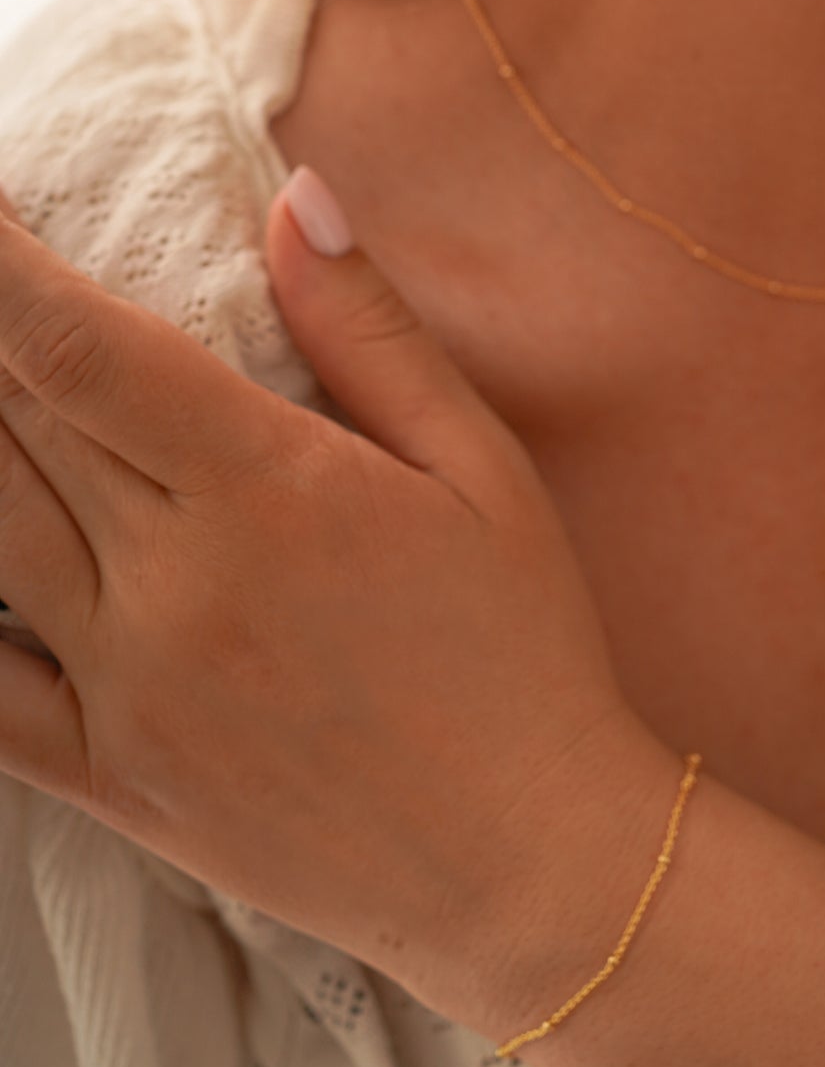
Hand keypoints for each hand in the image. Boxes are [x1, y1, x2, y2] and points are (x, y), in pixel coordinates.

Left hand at [0, 165, 666, 1026]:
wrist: (529, 866)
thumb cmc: (523, 651)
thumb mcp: (480, 469)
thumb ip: (370, 330)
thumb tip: (294, 200)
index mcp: (267, 492)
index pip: (81, 348)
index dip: (1, 267)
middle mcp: (171, 587)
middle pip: (14, 425)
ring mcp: (125, 690)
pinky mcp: (109, 776)